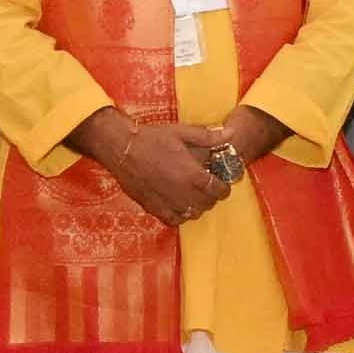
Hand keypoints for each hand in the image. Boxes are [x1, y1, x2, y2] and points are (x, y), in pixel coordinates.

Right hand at [85, 112, 232, 224]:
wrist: (121, 149)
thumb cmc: (151, 139)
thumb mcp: (182, 133)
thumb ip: (209, 137)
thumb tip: (232, 133)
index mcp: (192, 175)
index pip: (218, 190)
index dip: (223, 188)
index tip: (222, 184)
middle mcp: (182, 193)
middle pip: (207, 203)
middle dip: (212, 196)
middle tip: (208, 187)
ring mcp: (168, 203)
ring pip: (193, 214)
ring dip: (198, 206)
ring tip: (194, 195)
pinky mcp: (153, 208)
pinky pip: (174, 220)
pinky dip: (180, 215)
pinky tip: (179, 204)